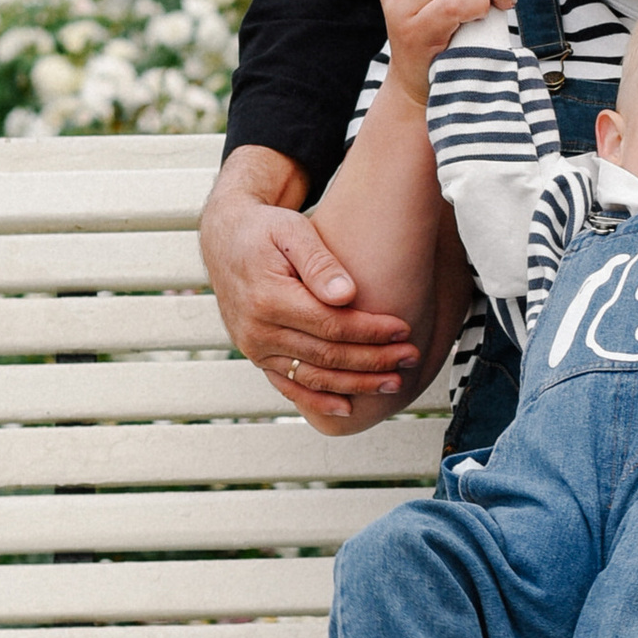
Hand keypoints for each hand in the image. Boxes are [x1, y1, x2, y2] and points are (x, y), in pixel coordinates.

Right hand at [199, 147, 419, 427]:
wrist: (225, 241)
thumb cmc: (265, 231)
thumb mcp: (292, 232)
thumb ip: (319, 263)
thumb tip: (347, 294)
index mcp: (268, 298)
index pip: (331, 325)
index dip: (371, 331)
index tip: (404, 329)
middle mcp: (258, 330)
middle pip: (327, 355)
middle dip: (373, 360)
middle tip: (411, 357)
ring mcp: (254, 348)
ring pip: (313, 376)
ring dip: (356, 384)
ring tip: (394, 382)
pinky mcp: (256, 356)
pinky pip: (289, 385)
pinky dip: (318, 400)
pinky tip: (348, 407)